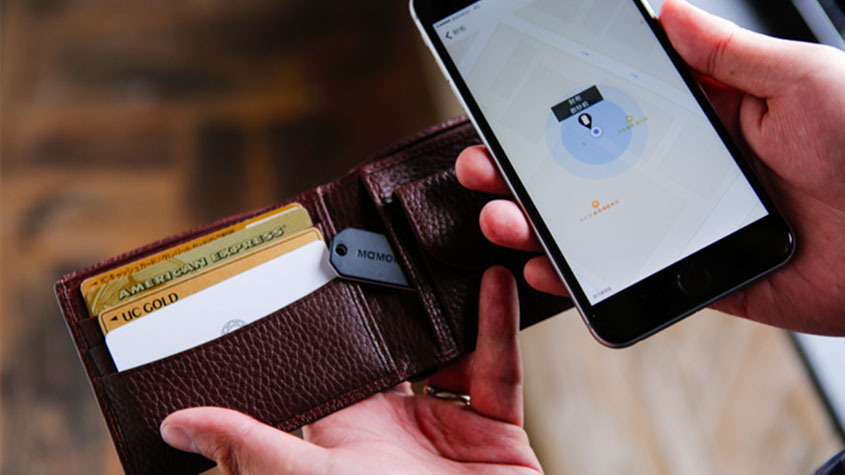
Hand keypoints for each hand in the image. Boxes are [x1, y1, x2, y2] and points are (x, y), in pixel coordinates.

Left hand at [160, 267, 540, 473]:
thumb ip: (250, 447)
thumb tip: (174, 425)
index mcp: (347, 434)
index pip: (331, 366)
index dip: (326, 323)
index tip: (317, 269)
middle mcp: (396, 424)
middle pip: (395, 347)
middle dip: (392, 300)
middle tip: (384, 242)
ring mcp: (447, 424)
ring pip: (450, 348)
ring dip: (448, 306)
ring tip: (438, 257)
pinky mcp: (496, 428)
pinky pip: (499, 365)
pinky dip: (498, 324)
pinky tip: (494, 282)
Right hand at [456, 0, 844, 334]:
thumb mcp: (798, 79)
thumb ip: (727, 53)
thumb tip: (668, 11)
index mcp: (707, 122)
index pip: (615, 113)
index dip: (559, 112)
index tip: (510, 108)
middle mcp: (686, 175)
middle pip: (590, 173)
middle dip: (528, 168)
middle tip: (484, 160)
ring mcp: (684, 229)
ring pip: (595, 228)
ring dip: (538, 224)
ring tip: (498, 213)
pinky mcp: (695, 279)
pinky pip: (628, 281)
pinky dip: (582, 282)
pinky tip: (544, 271)